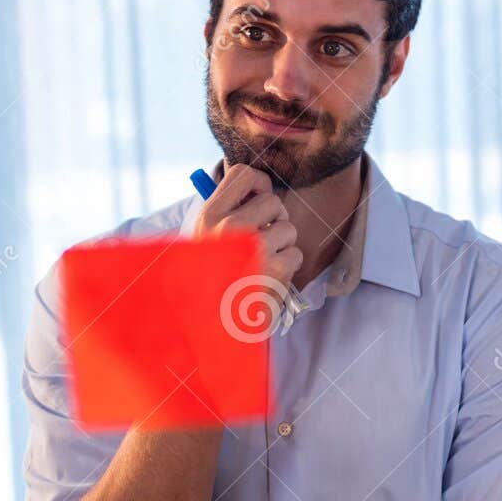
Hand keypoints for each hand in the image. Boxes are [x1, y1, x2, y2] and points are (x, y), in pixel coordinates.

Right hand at [190, 164, 302, 289]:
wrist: (211, 326)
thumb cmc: (210, 280)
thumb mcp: (205, 240)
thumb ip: (227, 213)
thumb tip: (259, 191)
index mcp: (209, 216)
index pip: (242, 174)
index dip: (258, 184)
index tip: (258, 199)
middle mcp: (231, 227)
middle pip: (273, 202)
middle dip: (275, 221)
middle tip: (262, 240)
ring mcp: (255, 247)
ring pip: (288, 229)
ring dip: (281, 247)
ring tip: (261, 266)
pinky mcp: (276, 269)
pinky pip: (295, 254)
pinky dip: (287, 269)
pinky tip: (267, 281)